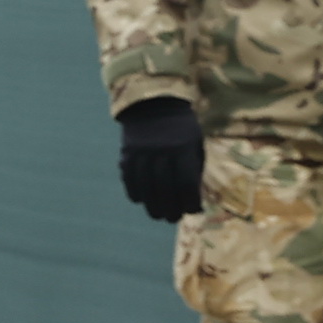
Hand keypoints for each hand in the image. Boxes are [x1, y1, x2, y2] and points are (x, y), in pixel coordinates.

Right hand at [117, 98, 205, 222]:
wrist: (154, 104)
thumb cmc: (182, 128)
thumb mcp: (195, 144)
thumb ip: (195, 168)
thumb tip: (193, 198)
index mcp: (183, 148)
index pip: (186, 182)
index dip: (190, 201)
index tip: (194, 210)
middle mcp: (161, 151)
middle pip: (165, 188)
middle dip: (171, 208)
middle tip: (173, 218)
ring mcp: (141, 152)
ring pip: (145, 186)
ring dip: (152, 205)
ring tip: (158, 215)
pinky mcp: (127, 153)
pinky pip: (129, 179)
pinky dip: (134, 192)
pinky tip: (141, 200)